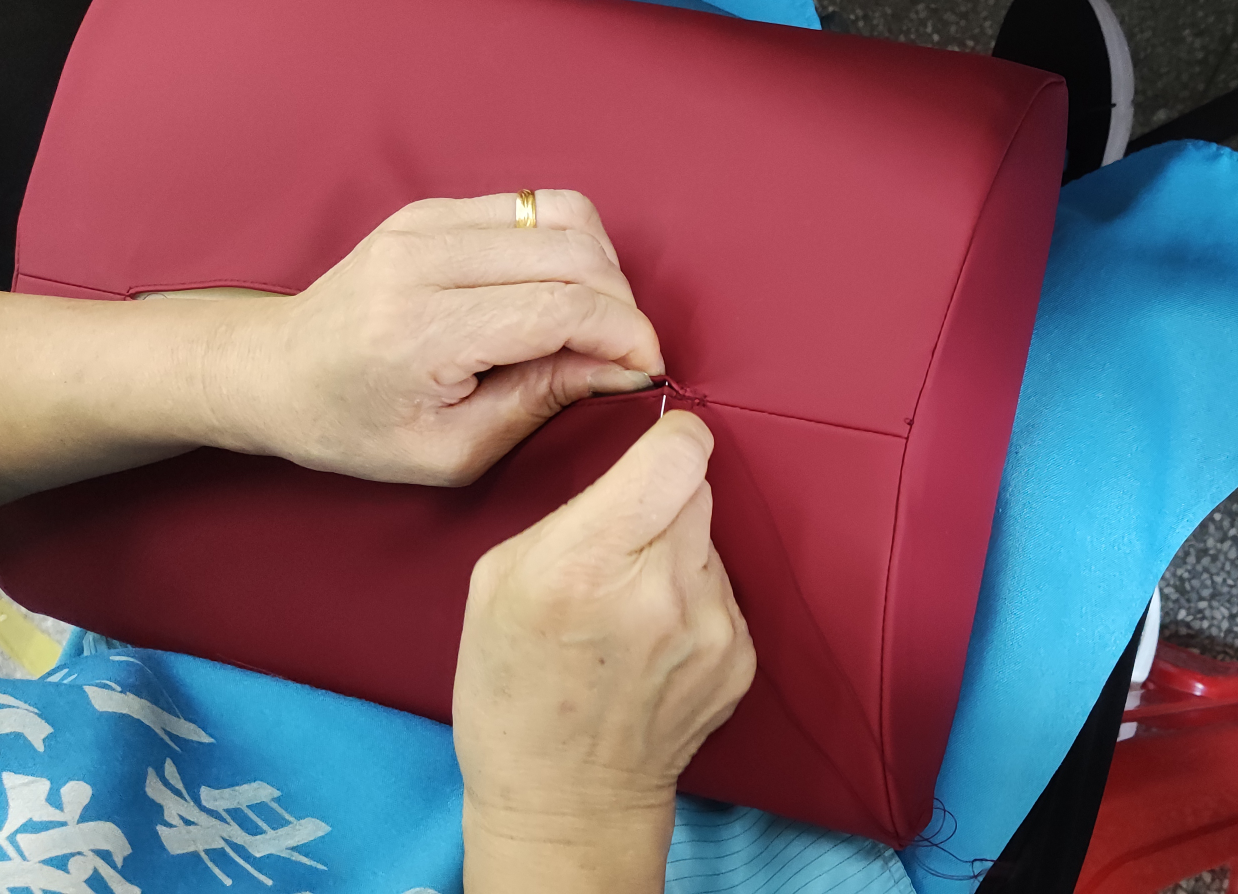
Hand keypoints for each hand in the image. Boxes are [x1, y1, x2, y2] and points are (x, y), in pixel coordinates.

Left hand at [217, 190, 662, 484]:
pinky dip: (570, 246)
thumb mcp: (452, 450)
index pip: (561, 306)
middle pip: (574, 254)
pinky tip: (560, 291)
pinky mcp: (432, 208)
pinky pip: (536, 206)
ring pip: (566, 216)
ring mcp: (425, 222)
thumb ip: (542, 400)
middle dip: (622, 306)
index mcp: (422, 330)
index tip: (646, 369)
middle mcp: (423, 261)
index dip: (624, 336)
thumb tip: (623, 368)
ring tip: (595, 321)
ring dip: (603, 270)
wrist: (274, 373)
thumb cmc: (354, 427)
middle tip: (623, 354)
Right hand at [453, 411, 754, 892]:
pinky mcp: (739, 658)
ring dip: (678, 555)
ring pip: (711, 541)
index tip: (661, 443)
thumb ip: (573, 514)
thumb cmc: (514, 689)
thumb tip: (635, 474)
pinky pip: (723, 591)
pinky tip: (655, 642)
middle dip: (663, 500)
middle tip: (623, 544)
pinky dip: (694, 601)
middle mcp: (660, 594)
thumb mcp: (499, 581)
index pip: (676, 458)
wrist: (567, 799)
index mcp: (586, 566)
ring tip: (632, 607)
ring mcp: (710, 631)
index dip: (672, 438)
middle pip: (697, 490)